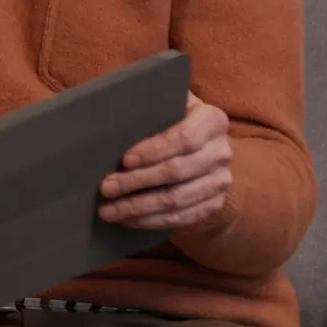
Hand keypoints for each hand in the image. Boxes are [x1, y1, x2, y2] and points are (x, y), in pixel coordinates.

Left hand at [99, 93, 232, 229]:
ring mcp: (221, 181)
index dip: (154, 150)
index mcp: (212, 120)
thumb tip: (106, 110)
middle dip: (136, 182)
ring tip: (108, 210)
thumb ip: (147, 106)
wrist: (202, 148)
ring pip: (177, 199)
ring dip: (139, 207)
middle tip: (106, 187)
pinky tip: (127, 220)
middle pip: (177, 171)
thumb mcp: (165, 106)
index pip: (185, 137)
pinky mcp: (214, 204)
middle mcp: (221, 151)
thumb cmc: (171, 121)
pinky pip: (182, 218)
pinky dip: (151, 221)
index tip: (125, 159)